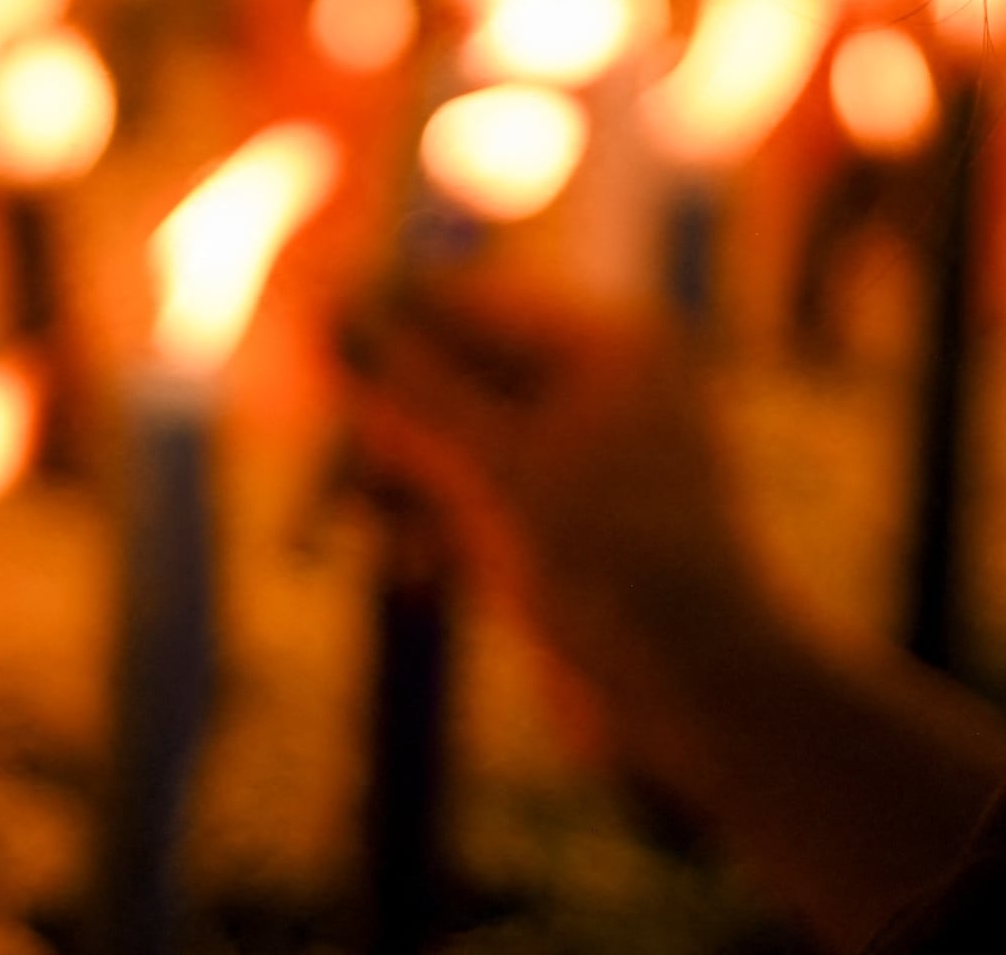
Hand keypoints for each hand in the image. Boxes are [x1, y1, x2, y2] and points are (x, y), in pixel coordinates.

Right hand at [343, 277, 788, 770]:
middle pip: (459, 375)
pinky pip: (485, 503)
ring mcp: (588, 463)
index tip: (302, 354)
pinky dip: (443, 528)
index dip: (383, 331)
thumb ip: (409, 392)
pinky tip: (415, 568)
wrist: (704, 698)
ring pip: (462, 447)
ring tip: (364, 523)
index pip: (468, 307)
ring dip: (408, 482)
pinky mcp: (572, 532)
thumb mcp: (496, 470)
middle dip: (391, 420)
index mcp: (608, 347)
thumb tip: (327, 315)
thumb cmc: (616, 566)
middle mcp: (602, 390)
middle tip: (327, 456)